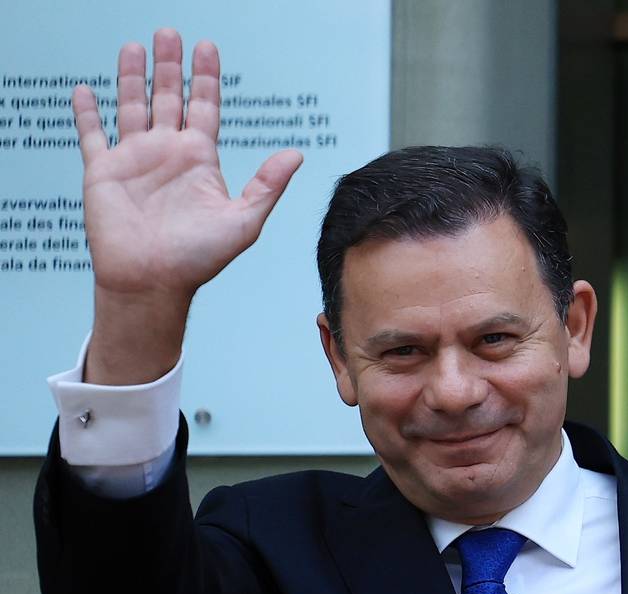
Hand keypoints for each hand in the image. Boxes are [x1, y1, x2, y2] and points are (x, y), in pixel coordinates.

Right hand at [72, 30, 302, 383]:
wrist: (152, 282)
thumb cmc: (199, 259)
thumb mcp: (243, 220)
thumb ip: (267, 185)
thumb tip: (296, 154)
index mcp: (200, 159)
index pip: (205, 107)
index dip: (206, 77)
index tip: (207, 46)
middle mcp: (167, 153)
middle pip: (168, 97)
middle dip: (170, 66)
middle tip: (169, 32)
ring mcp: (134, 160)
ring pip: (131, 106)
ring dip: (132, 77)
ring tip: (134, 45)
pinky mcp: (102, 171)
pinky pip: (92, 135)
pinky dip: (86, 113)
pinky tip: (85, 90)